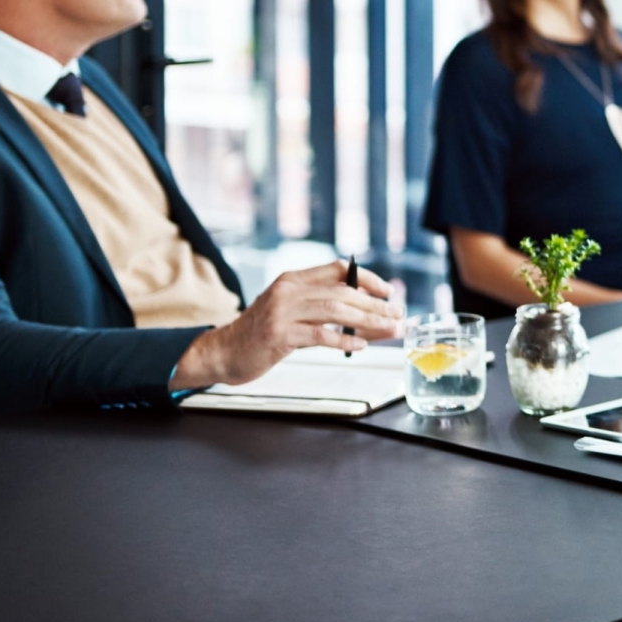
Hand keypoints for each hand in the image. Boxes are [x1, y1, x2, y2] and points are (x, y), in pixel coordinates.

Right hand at [174, 261, 403, 388]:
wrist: (223, 352)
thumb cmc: (262, 333)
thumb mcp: (291, 311)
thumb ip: (323, 308)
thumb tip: (369, 314)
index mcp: (292, 280)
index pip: (337, 269)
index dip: (366, 278)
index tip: (388, 291)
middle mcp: (288, 291)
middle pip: (342, 291)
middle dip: (375, 303)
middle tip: (397, 313)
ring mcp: (282, 312)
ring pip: (335, 310)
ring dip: (368, 320)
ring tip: (388, 328)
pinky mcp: (279, 335)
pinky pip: (320, 335)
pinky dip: (344, 340)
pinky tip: (360, 345)